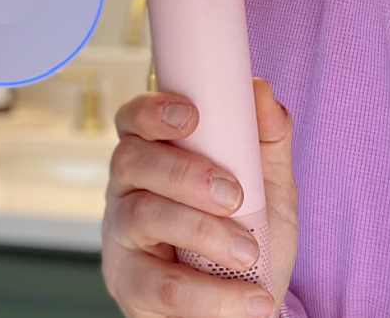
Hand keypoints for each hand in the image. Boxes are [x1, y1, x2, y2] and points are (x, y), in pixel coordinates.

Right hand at [102, 78, 297, 317]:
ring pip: (143, 216)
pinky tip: (251, 299)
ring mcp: (122, 237)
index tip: (192, 116)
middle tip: (233, 195)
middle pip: (130, 160)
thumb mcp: (267, 189)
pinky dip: (213, 294)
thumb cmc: (245, 239)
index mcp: (153, 155)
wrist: (243, 308)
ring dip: (203, 231)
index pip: (133, 119)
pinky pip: (161, 285)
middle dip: (184, 172)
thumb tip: (263, 94)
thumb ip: (267, 141)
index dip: (153, 111)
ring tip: (248, 252)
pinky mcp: (129, 285)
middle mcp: (127, 190)